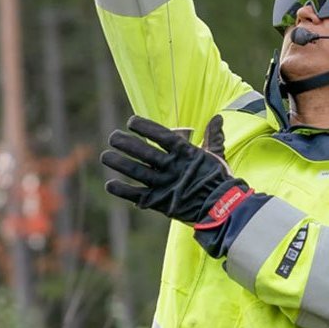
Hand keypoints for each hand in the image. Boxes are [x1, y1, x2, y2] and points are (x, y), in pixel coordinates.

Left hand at [102, 115, 251, 228]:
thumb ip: (212, 137)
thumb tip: (217, 118)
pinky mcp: (159, 202)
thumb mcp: (216, 156)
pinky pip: (136, 195)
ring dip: (119, 163)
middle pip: (143, 152)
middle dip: (125, 143)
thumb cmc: (219, 180)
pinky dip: (122, 190)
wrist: (223, 209)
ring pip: (136, 171)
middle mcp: (172, 166)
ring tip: (106, 156)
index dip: (144, 127)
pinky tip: (110, 184)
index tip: (131, 121)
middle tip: (112, 137)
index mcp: (185, 152)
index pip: (160, 134)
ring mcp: (164, 184)